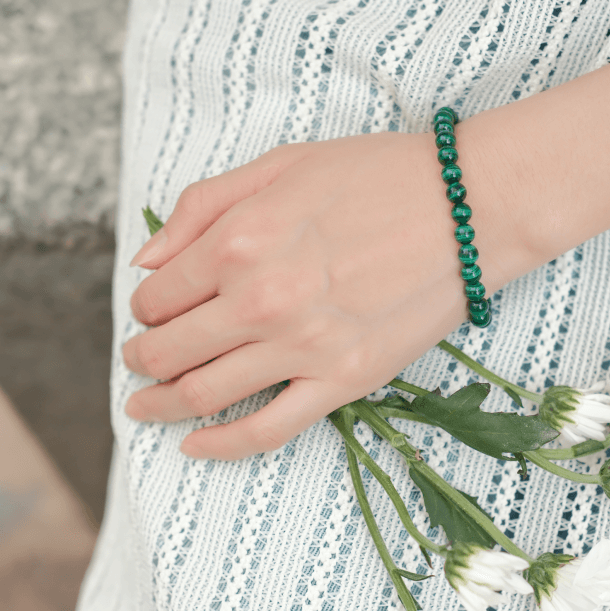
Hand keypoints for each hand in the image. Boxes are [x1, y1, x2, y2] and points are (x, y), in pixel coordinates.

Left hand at [122, 126, 531, 459]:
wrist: (470, 207)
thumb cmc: (381, 175)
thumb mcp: (282, 163)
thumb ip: (202, 207)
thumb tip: (145, 261)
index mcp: (239, 240)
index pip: (156, 296)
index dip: (145, 307)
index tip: (155, 310)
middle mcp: (260, 300)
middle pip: (167, 351)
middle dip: (141, 359)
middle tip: (139, 360)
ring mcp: (304, 347)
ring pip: (203, 395)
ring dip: (160, 403)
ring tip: (145, 404)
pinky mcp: (345, 381)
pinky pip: (268, 431)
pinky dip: (221, 446)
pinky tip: (195, 446)